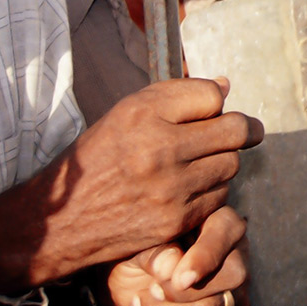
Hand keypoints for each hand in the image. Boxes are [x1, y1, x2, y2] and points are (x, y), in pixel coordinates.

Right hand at [0, 77, 263, 287]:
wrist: (61, 219)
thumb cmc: (99, 158)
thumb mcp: (126, 114)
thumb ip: (178, 96)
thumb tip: (225, 85)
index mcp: (144, 114)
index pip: (212, 95)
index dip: (215, 101)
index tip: (212, 109)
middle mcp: (160, 149)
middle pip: (236, 130)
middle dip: (244, 129)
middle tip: (245, 131)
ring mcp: (171, 187)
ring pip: (231, 164)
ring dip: (223, 161)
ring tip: (201, 162)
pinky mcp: (176, 219)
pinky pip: (219, 196)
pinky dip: (211, 190)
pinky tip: (189, 188)